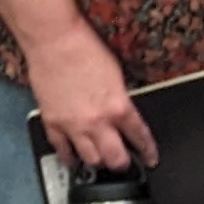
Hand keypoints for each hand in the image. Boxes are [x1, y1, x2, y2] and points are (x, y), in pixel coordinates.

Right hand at [25, 26, 156, 173]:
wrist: (55, 40)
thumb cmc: (84, 48)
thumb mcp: (116, 73)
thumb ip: (121, 99)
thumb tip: (124, 114)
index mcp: (119, 106)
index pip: (140, 137)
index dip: (148, 151)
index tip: (150, 158)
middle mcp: (97, 121)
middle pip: (115, 159)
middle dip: (123, 163)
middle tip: (124, 161)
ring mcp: (73, 125)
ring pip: (90, 160)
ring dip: (98, 161)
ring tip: (101, 159)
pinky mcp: (53, 124)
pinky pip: (62, 151)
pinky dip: (70, 159)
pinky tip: (74, 160)